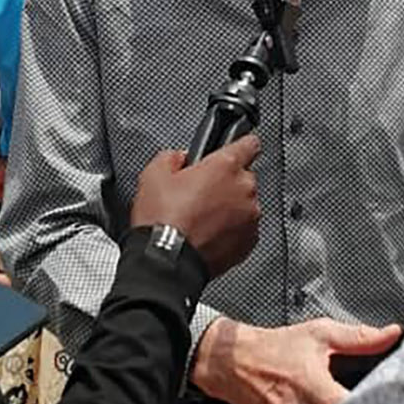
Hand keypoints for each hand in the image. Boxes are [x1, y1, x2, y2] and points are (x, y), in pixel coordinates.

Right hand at [130, 136, 260, 276]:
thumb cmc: (163, 221)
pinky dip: (231, 230)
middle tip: (200, 194)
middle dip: (225, 183)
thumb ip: (173, 156)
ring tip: (201, 218)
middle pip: (243, 177)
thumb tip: (181, 158)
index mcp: (225, 166)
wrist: (167, 260)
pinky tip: (208, 233)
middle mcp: (244, 189)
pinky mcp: (249, 242)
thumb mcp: (154, 173)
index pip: (249, 143)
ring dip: (229, 207)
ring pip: (244, 204)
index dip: (242, 144)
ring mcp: (250, 217)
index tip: (238, 148)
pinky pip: (244, 228)